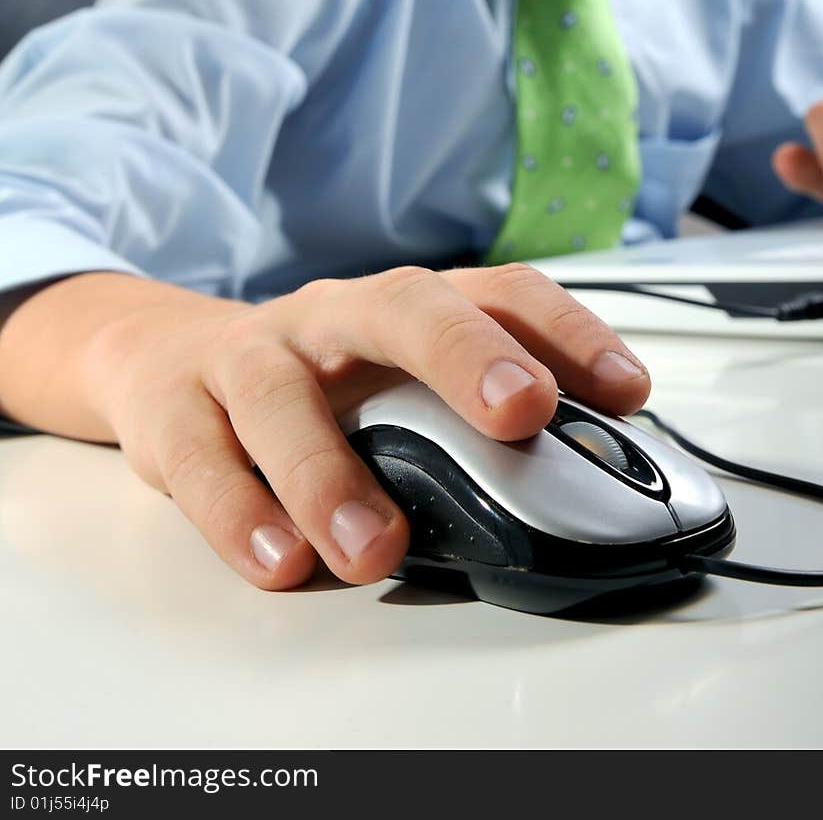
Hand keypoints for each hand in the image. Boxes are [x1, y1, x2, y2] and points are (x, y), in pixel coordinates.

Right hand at [95, 264, 649, 591]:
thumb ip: (471, 424)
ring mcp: (251, 356)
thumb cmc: (314, 382)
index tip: (628, 390)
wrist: (165, 359)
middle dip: (465, 355)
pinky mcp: (175, 408)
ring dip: (329, 472)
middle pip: (400, 309)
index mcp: (402, 309)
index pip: (497, 293)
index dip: (567, 332)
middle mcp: (333, 317)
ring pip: (283, 395)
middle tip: (522, 412)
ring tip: (373, 547)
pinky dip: (237, 511)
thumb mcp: (395, 384)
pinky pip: (200, 455)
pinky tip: (278, 558)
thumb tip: (581, 482)